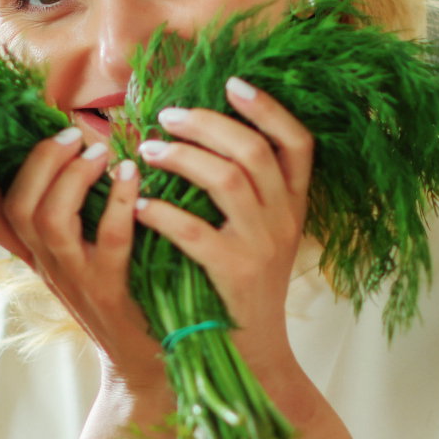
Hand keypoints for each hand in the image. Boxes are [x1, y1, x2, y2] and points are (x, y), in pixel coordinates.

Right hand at [0, 126, 168, 394]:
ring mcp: (77, 279)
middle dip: (38, 162)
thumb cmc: (122, 303)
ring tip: (98, 150)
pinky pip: (110, 238)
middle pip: (18, 209)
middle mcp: (49, 267)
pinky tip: (132, 174)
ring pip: (49, 220)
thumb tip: (77, 159)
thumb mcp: (82, 264)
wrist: (146, 367)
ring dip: (72, 176)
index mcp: (39, 259)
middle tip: (70, 133)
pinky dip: (119, 199)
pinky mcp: (113, 289)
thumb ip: (74, 220)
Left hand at [133, 77, 311, 376]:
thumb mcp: (263, 235)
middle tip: (165, 115)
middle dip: (206, 123)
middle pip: (252, 150)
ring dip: (181, 157)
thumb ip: (248, 191)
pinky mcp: (234, 273)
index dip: (268, 109)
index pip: (298, 143)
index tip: (233, 83)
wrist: (254, 355)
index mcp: (295, 205)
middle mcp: (285, 219)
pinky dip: (164, 211)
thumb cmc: (245, 287)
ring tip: (146, 151)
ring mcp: (262, 246)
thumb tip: (203, 136)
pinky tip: (140, 204)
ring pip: (228, 178)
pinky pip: (196, 230)